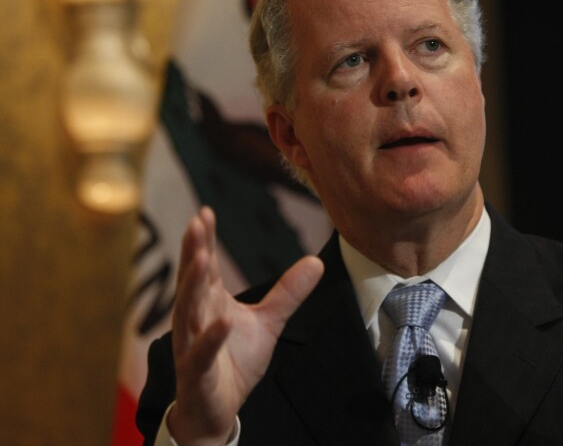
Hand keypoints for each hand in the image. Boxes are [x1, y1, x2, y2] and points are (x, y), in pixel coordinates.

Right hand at [168, 207, 323, 444]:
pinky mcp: (197, 373)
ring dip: (193, 286)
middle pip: (192, 281)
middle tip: (196, 223)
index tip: (206, 212)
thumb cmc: (233, 361)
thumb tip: (316, 261)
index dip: (203, 240)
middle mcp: (195, 319)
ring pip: (188, 312)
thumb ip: (288, 292)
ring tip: (203, 259)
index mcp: (208, 303)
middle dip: (193, 252)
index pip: (204, 267)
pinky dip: (212, 337)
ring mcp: (191, 346)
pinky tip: (224, 320)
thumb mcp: (268, 322)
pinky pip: (201, 353)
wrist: (217, 409)